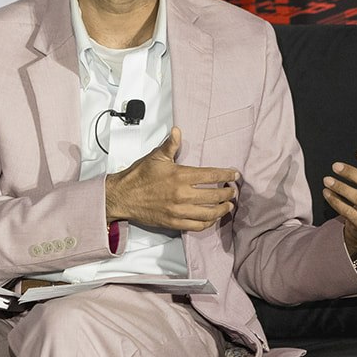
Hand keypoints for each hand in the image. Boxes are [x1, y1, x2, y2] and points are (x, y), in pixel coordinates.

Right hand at [104, 128, 240, 231]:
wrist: (121, 197)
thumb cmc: (138, 176)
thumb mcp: (155, 157)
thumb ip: (170, 145)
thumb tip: (178, 130)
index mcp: (180, 176)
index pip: (211, 175)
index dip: (227, 175)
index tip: (235, 175)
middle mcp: (182, 194)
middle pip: (214, 196)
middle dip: (228, 194)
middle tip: (233, 191)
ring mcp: (178, 211)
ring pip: (208, 213)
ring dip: (222, 210)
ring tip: (228, 205)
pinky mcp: (173, 223)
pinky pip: (197, 226)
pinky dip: (208, 223)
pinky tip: (213, 218)